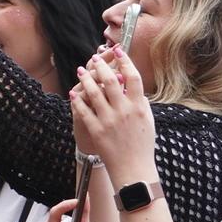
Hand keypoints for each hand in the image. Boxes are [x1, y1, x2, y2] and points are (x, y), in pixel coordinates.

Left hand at [70, 48, 154, 179]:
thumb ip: (141, 102)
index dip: (125, 61)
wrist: (133, 170)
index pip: (133, 77)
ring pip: (95, 92)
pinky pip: (84, 111)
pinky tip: (73, 93)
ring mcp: (109, 120)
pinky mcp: (97, 130)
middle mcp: (124, 111)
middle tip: (95, 58)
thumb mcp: (148, 120)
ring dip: (86, 79)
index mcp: (139, 106)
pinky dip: (77, 100)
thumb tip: (134, 85)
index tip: (119, 51)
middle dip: (101, 66)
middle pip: (111, 80)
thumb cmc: (142, 145)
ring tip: (81, 71)